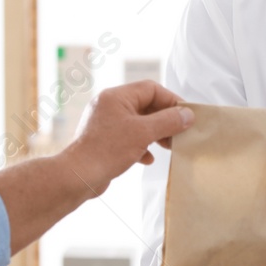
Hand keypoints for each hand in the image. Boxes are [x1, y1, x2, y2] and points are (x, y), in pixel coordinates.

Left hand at [62, 81, 193, 196]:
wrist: (77, 177)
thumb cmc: (107, 150)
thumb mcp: (143, 133)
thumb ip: (168, 121)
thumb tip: (187, 115)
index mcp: (116, 97)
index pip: (151, 89)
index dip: (171, 100)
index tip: (187, 115)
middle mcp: (109, 106)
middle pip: (146, 106)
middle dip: (165, 120)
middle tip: (180, 133)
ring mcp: (105, 124)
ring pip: (138, 123)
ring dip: (155, 134)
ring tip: (169, 146)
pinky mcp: (104, 141)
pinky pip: (128, 138)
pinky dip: (141, 146)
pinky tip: (148, 159)